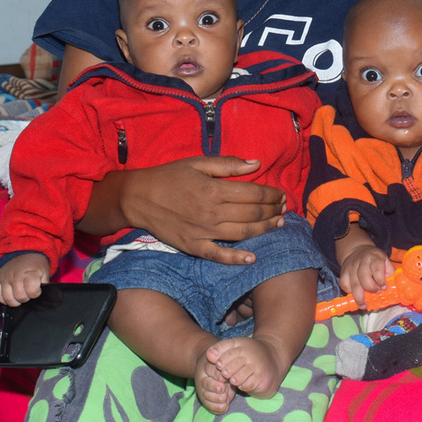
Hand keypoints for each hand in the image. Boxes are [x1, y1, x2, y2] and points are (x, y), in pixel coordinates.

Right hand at [0, 252, 49, 306]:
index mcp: (29, 273)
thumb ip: (44, 285)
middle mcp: (15, 275)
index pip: (32, 291)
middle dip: (26, 298)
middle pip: (20, 297)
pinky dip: (5, 300)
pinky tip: (12, 296)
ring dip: (16, 301)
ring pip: (8, 299)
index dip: (36, 294)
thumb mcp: (45, 272)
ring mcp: (5, 278)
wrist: (23, 253)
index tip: (37, 290)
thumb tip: (45, 296)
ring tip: (20, 295)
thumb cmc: (35, 265)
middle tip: (28, 293)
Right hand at [122, 157, 285, 264]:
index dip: (271, 194)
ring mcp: (203, 232)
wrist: (138, 197)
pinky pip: (218, 255)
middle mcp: (211, 212)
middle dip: (272, 211)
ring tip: (277, 224)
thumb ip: (228, 164)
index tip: (281, 194)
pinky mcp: (193, 247)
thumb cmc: (169, 176)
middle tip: (283, 208)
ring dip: (264, 230)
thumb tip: (256, 163)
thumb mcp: (198, 163)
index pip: (253, 193)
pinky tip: (253, 257)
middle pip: (251, 214)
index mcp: (213, 189)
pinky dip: (237, 258)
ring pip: (242, 234)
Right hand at [339, 244, 393, 310]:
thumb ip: (390, 271)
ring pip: (353, 283)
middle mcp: (361, 261)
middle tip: (376, 293)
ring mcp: (351, 267)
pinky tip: (355, 295)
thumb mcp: (385, 260)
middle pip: (364, 277)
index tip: (384, 287)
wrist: (357, 250)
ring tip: (364, 305)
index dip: (381, 280)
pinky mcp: (343, 272)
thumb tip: (394, 286)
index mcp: (374, 257)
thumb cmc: (374, 259)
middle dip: (371, 288)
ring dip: (359, 297)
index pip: (377, 269)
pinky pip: (344, 284)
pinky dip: (349, 292)